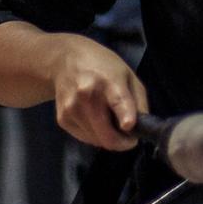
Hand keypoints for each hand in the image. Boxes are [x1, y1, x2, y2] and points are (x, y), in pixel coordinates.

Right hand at [49, 35, 147, 151]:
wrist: (65, 61)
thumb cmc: (102, 67)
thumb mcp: (128, 75)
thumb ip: (138, 102)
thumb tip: (140, 128)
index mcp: (109, 81)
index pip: (117, 101)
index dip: (125, 115)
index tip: (129, 126)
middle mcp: (87, 95)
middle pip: (107, 135)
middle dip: (123, 143)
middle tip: (128, 137)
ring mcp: (72, 109)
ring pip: (97, 141)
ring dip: (108, 138)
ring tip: (109, 121)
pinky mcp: (62, 119)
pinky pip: (85, 139)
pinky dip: (94, 135)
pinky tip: (94, 119)